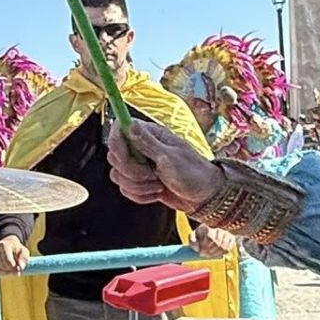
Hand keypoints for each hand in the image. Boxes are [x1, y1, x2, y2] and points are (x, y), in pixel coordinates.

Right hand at [0, 235, 28, 275]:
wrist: (7, 245)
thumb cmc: (16, 250)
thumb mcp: (24, 252)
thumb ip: (24, 258)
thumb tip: (20, 267)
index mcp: (4, 245)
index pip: (8, 262)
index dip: (14, 268)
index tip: (18, 269)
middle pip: (2, 267)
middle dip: (9, 271)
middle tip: (13, 270)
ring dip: (3, 273)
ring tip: (8, 270)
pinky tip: (1, 269)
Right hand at [107, 118, 225, 212]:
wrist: (204, 197)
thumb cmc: (193, 173)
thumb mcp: (170, 157)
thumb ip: (146, 142)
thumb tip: (129, 123)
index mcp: (150, 134)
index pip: (118, 130)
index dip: (117, 144)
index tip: (126, 157)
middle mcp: (141, 148)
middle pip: (114, 156)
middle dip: (131, 171)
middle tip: (151, 174)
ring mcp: (140, 166)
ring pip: (118, 176)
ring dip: (138, 186)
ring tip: (158, 184)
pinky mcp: (140, 182)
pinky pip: (125, 190)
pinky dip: (140, 195)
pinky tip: (157, 193)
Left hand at [191, 223, 235, 258]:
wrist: (208, 236)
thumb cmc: (199, 238)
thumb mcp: (193, 238)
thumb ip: (192, 241)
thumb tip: (198, 247)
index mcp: (207, 227)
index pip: (209, 238)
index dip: (205, 247)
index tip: (201, 253)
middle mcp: (218, 229)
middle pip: (217, 243)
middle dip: (210, 252)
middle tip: (205, 255)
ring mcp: (225, 234)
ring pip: (223, 247)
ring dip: (216, 254)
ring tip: (210, 255)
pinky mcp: (231, 239)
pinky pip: (228, 249)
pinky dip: (222, 254)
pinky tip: (216, 254)